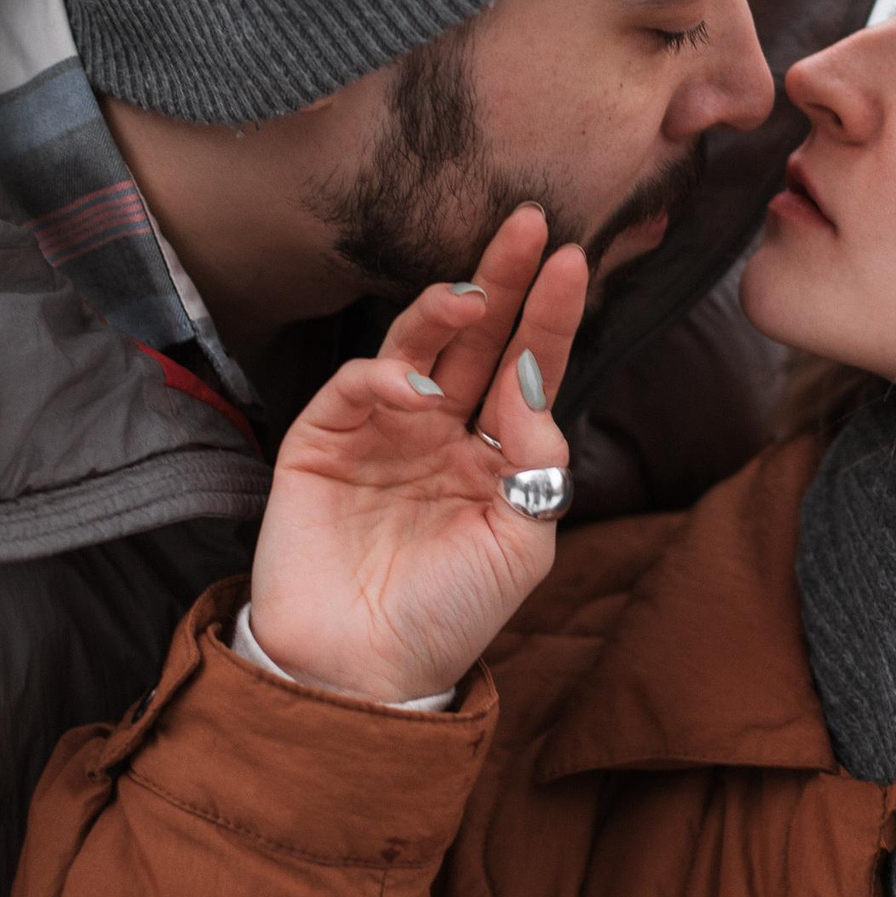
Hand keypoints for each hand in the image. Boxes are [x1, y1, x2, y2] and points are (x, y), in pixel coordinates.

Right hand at [248, 205, 587, 702]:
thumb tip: (529, 380)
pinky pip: (355, 385)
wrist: (362, 672)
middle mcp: (439, 433)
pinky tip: (414, 386)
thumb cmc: (450, 615)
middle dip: (500, 281)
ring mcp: (380, 433)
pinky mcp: (322, 441)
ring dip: (443, 311)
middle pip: (475, 340)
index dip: (548, 318)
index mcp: (493, 456)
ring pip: (415, 347)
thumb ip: (537, 458)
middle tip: (525, 224)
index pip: (526, 371)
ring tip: (472, 294)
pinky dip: (384, 374)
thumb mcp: (522, 541)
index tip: (573, 261)